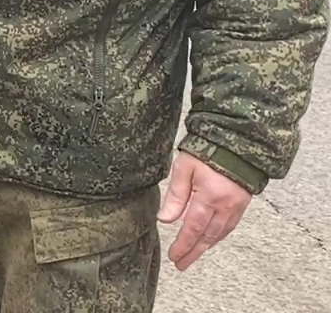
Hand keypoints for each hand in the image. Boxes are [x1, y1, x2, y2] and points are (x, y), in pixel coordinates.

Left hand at [158, 151, 253, 270]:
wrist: (238, 143)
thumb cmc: (207, 151)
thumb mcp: (184, 168)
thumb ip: (176, 196)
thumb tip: (165, 219)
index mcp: (210, 198)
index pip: (193, 229)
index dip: (183, 245)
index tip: (174, 257)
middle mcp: (226, 206)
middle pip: (207, 236)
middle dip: (193, 252)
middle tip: (181, 264)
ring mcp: (236, 207)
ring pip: (219, 234)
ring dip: (205, 247)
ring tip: (192, 256)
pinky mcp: (242, 204)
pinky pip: (229, 226)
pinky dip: (217, 236)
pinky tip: (209, 240)